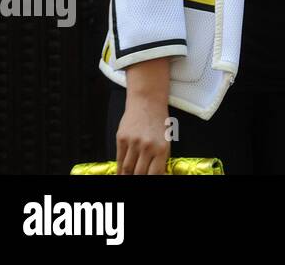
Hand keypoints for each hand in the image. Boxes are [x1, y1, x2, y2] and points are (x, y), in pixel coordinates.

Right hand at [116, 58, 171, 173]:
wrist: (147, 102)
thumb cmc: (158, 121)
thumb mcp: (166, 139)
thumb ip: (160, 158)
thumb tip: (156, 173)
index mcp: (162, 148)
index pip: (155, 174)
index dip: (151, 180)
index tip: (148, 182)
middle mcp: (147, 146)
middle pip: (139, 173)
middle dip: (138, 179)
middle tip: (137, 180)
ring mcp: (133, 143)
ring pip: (127, 168)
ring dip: (127, 176)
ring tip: (128, 178)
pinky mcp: (121, 139)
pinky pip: (119, 159)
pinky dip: (119, 169)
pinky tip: (120, 173)